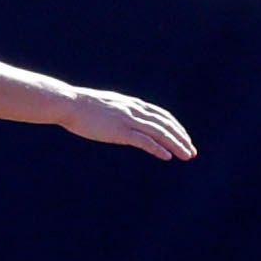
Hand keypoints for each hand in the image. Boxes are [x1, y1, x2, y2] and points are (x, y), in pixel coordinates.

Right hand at [63, 89, 196, 159]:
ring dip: (176, 144)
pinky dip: (158, 148)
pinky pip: (144, 141)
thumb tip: (121, 120)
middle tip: (191, 151)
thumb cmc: (82, 106)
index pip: (162, 115)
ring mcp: (127, 120)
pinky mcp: (119, 131)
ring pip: (160, 133)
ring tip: (186, 156)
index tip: (184, 138)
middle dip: (181, 138)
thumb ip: (119, 112)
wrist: (69, 103)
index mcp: (132, 104)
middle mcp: (134, 111)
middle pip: (166, 125)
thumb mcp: (106, 105)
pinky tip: (167, 156)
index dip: (176, 127)